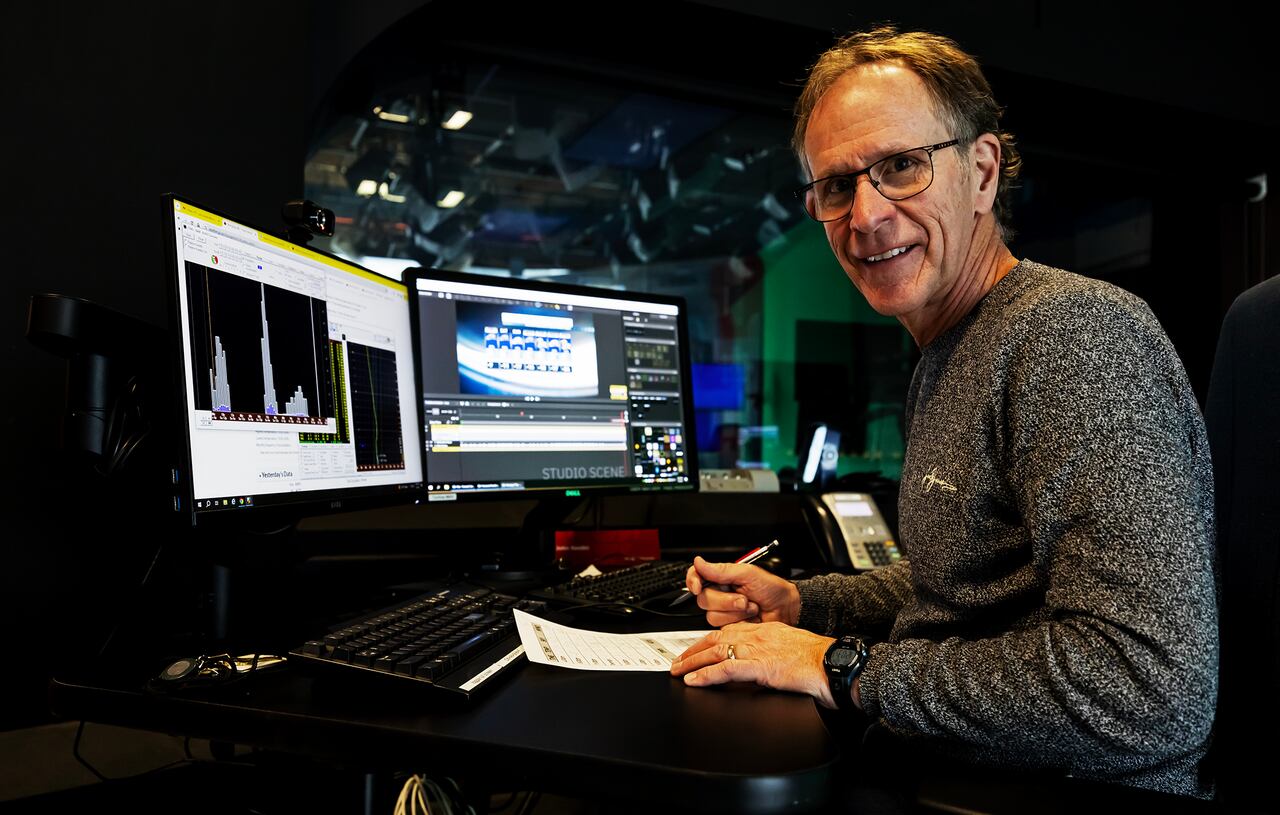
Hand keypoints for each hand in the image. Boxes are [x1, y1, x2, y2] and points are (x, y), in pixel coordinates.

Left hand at [669, 622, 838, 707]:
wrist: (832, 664)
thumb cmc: (817, 660)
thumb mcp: (789, 648)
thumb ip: (771, 651)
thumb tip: (758, 663)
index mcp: (764, 630)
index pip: (728, 632)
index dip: (707, 640)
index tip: (695, 649)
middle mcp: (757, 636)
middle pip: (716, 639)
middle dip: (693, 650)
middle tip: (677, 661)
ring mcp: (757, 650)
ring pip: (716, 652)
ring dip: (692, 662)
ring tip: (678, 671)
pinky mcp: (760, 666)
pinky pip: (726, 669)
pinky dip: (706, 675)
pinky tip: (694, 680)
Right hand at [685, 555, 800, 627]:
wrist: (787, 610)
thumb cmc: (772, 590)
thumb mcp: (748, 574)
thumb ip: (721, 570)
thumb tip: (699, 562)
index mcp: (722, 578)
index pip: (697, 576)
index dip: (692, 581)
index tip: (697, 585)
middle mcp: (721, 594)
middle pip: (703, 599)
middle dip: (725, 601)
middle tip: (743, 598)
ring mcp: (724, 611)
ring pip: (711, 615)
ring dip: (734, 612)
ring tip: (750, 607)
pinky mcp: (729, 627)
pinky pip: (722, 627)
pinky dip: (738, 621)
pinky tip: (749, 618)